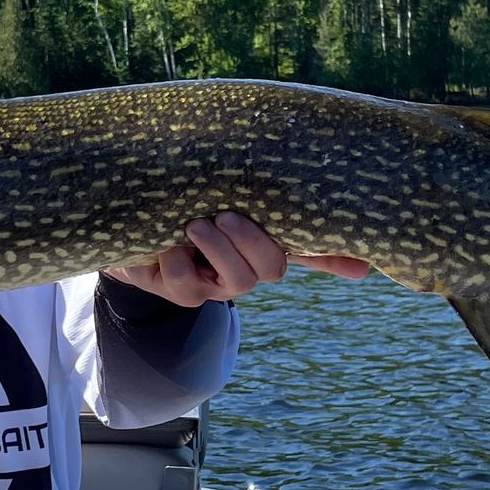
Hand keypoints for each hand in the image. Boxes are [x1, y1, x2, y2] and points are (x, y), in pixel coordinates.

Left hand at [103, 211, 370, 309]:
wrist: (128, 227)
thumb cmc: (184, 209)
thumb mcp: (223, 199)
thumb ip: (261, 199)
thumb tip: (326, 203)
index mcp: (262, 247)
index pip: (310, 253)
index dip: (334, 257)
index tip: (362, 261)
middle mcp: (243, 271)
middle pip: (272, 270)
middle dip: (253, 242)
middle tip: (226, 215)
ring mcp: (212, 286)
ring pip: (237, 282)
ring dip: (219, 250)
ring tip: (195, 223)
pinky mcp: (176, 291)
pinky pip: (183, 281)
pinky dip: (175, 258)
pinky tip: (166, 240)